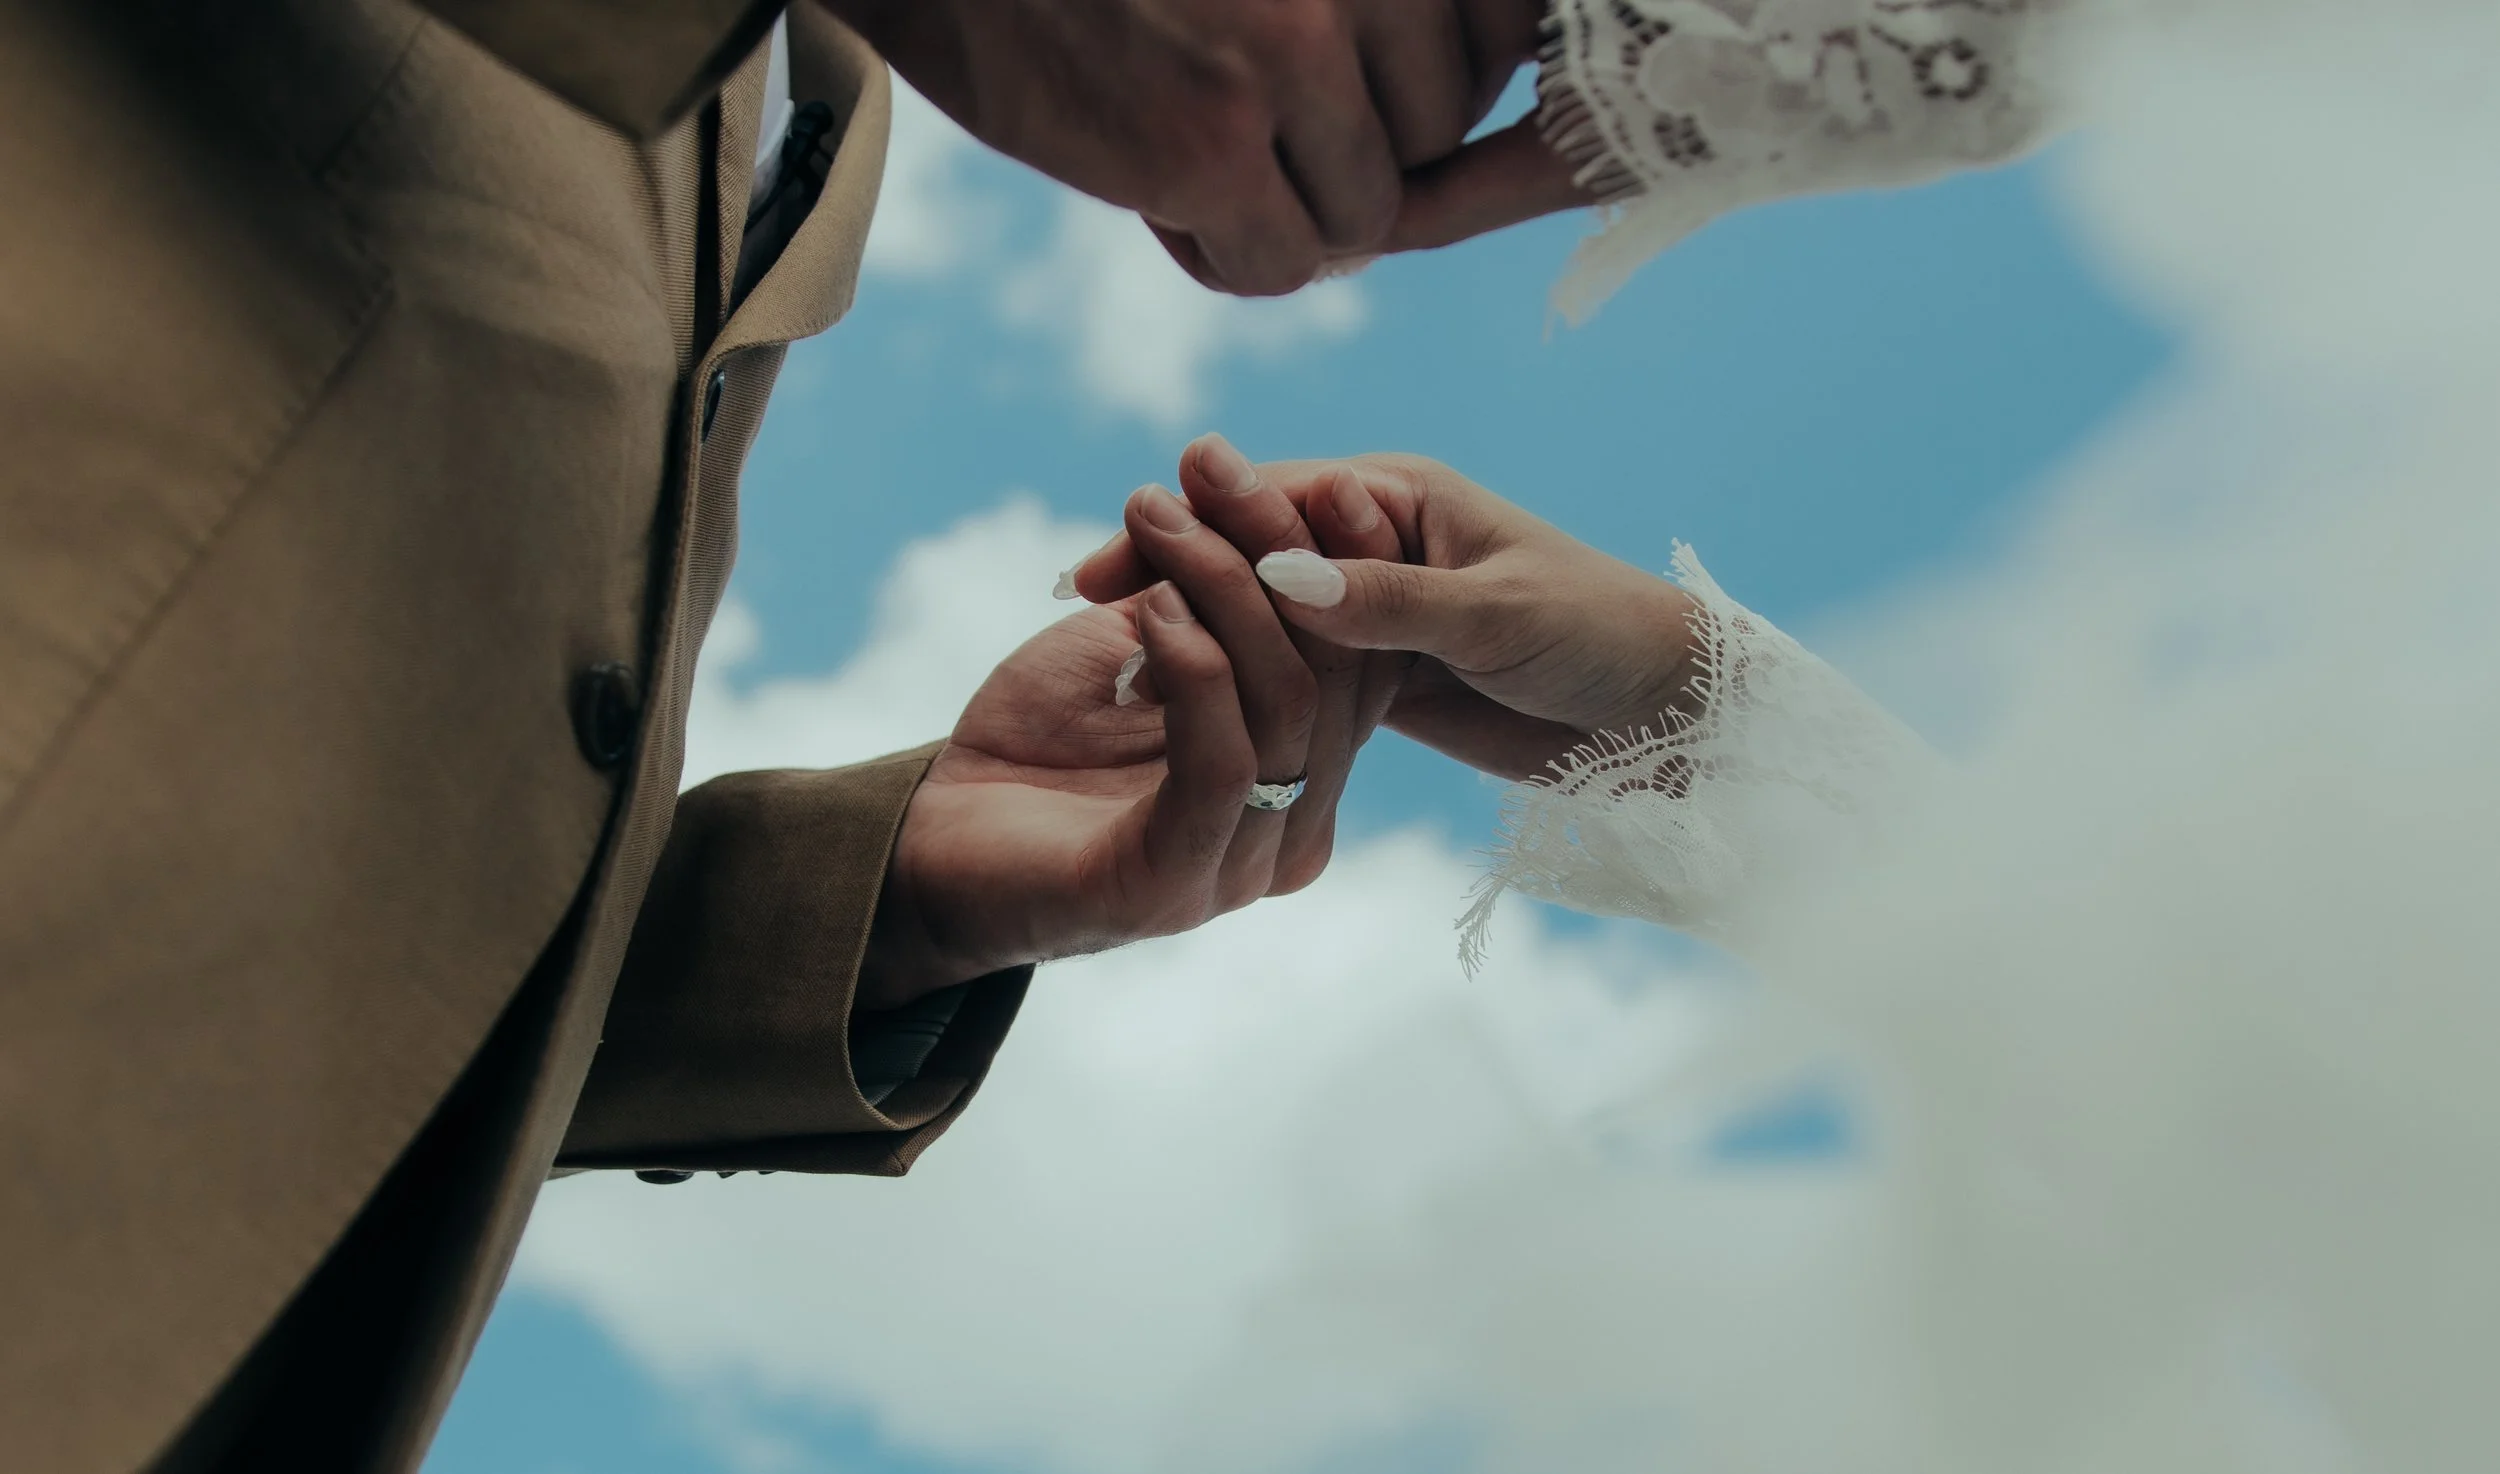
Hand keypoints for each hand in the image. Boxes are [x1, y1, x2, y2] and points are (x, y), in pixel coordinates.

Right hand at [824, 0, 1550, 294]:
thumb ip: (1360, 6)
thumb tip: (1461, 116)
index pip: (1498, 38)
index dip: (1435, 84)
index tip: (1359, 83)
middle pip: (1436, 136)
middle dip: (1359, 154)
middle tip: (1262, 128)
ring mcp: (1291, 61)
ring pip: (1366, 217)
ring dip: (1292, 212)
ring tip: (1205, 158)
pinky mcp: (1210, 149)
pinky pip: (1279, 265)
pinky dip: (1224, 254)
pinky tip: (1159, 195)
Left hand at [862, 483, 1336, 1007]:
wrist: (934, 842)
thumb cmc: (1041, 738)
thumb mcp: (1143, 640)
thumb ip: (1210, 593)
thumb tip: (1251, 499)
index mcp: (1306, 770)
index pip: (1366, 651)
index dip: (1352, 558)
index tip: (1313, 470)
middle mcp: (1295, 827)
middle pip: (1336, 668)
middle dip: (1281, 549)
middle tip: (1215, 464)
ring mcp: (1243, 864)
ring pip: (1288, 707)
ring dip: (1226, 590)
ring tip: (1160, 518)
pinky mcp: (1175, 884)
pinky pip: (1223, 768)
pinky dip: (1198, 674)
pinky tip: (1157, 609)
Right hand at [1073, 451, 1704, 780]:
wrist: (1662, 714)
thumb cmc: (1596, 636)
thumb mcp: (1494, 614)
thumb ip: (1388, 601)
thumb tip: (1277, 579)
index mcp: (1398, 497)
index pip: (1269, 501)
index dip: (1188, 527)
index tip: (1115, 559)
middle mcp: (1374, 543)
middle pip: (1249, 551)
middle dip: (1171, 573)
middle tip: (1085, 607)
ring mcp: (1371, 610)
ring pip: (1261, 617)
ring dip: (1195, 633)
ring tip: (1114, 665)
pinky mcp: (1378, 675)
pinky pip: (1294, 673)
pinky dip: (1241, 683)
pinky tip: (1180, 708)